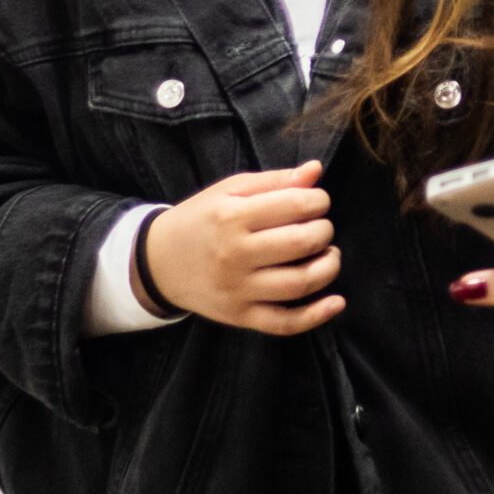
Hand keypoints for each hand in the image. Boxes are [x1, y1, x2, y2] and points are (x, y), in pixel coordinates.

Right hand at [140, 161, 342, 333]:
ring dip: (328, 267)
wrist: (157, 262)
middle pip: (301, 243)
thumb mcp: (229, 190)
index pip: (294, 206)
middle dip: (324, 231)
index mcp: (232, 216)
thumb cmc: (200, 220)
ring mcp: (238, 289)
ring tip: (328, 255)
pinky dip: (316, 316)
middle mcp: (235, 254)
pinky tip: (336, 302)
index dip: (318, 201)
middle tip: (322, 227)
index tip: (318, 202)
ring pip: (299, 283)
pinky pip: (284, 323)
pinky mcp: (240, 316)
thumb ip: (273, 181)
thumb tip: (315, 171)